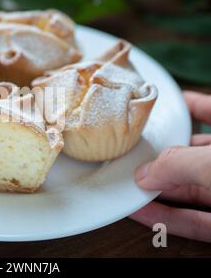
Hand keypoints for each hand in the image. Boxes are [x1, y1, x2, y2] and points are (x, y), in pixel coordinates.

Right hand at [130, 91, 210, 241]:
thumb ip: (179, 165)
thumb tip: (145, 174)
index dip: (192, 105)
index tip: (171, 102)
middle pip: (193, 156)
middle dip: (162, 158)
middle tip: (133, 157)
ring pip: (190, 190)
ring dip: (159, 191)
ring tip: (128, 186)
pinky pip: (195, 220)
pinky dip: (168, 218)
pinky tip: (142, 213)